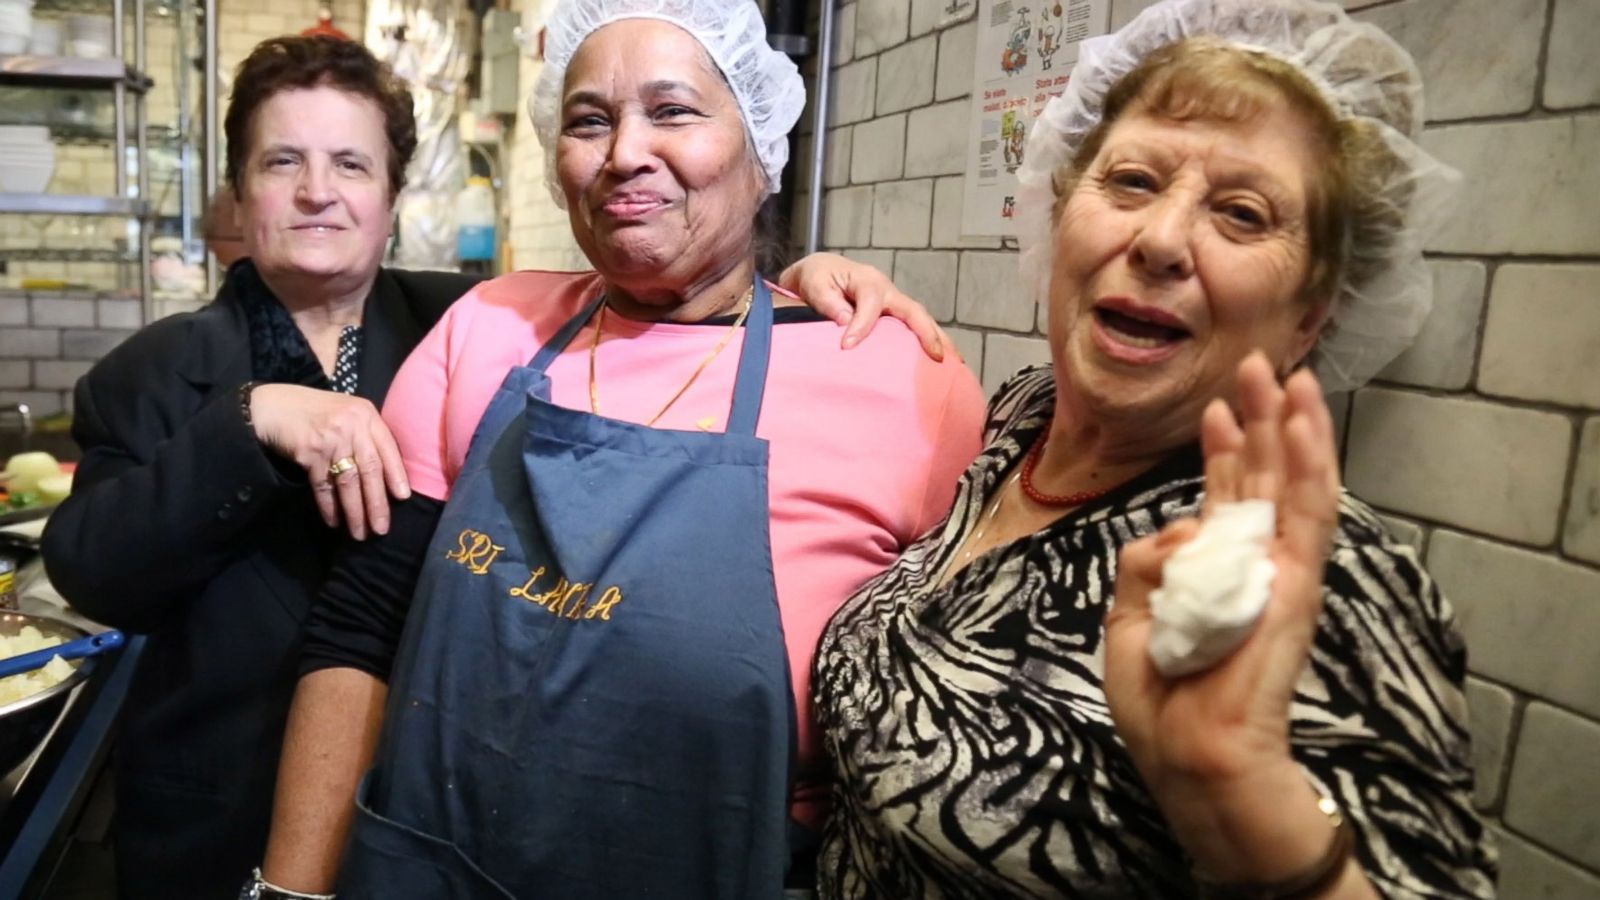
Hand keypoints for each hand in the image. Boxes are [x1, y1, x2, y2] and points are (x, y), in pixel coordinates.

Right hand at [248, 384, 410, 539]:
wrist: (269, 407)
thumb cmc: (311, 412)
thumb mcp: (346, 413)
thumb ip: (364, 434)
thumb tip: (385, 474)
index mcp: (366, 414)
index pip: (388, 449)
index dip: (396, 475)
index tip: (403, 498)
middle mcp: (352, 425)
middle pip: (371, 470)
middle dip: (377, 503)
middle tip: (382, 528)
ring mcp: (331, 438)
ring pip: (348, 482)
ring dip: (355, 511)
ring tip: (360, 533)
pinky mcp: (309, 452)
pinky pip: (323, 485)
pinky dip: (329, 506)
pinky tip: (334, 521)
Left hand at [779, 252, 946, 359]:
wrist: (821, 272)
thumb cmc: (816, 278)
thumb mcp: (814, 285)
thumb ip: (828, 302)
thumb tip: (845, 322)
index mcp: (868, 281)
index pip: (871, 305)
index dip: (861, 327)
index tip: (846, 347)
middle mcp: (887, 290)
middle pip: (913, 310)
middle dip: (927, 333)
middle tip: (937, 357)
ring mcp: (893, 303)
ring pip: (921, 320)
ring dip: (938, 340)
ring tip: (954, 364)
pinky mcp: (893, 316)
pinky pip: (914, 328)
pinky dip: (929, 342)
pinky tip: (941, 363)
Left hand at [1102, 353, 1343, 874]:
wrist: (1191, 754)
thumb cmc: (1160, 699)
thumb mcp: (1128, 615)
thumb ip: (1147, 561)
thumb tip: (1179, 529)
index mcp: (1213, 571)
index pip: (1224, 497)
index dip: (1221, 451)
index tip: (1214, 408)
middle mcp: (1251, 562)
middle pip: (1262, 475)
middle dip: (1259, 417)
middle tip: (1257, 363)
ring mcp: (1280, 570)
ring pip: (1294, 481)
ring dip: (1294, 425)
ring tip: (1290, 373)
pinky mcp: (1298, 583)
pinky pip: (1309, 514)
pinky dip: (1312, 465)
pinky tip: (1308, 422)